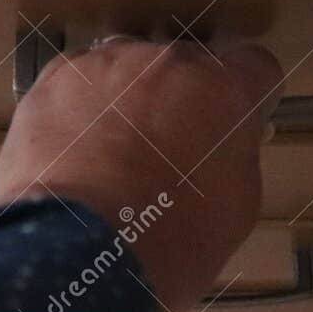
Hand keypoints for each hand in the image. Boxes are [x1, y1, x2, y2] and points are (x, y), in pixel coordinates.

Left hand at [0, 37, 282, 311]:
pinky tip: (75, 149)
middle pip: (187, 66)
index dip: (246, 94)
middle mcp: (171, 61)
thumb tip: (224, 144)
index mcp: (226, 90)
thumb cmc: (168, 240)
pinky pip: (80, 80)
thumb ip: (237, 155)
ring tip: (112, 154)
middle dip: (182, 99)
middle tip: (168, 149)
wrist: (77, 250)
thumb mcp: (237, 208)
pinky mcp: (58, 76)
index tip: (234, 120)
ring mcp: (111, 62)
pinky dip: (81, 106)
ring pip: (130, 69)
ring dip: (130, 99)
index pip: (254, 65)